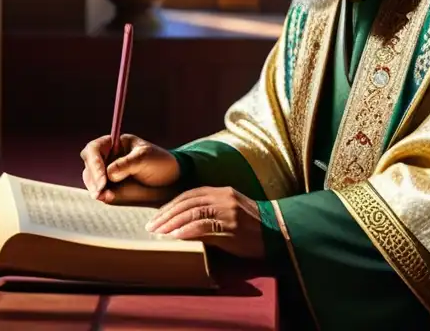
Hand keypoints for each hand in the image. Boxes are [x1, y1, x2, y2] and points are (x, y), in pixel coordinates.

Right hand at [80, 134, 180, 204]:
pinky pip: (99, 190)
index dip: (94, 162)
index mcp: (114, 143)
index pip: (94, 149)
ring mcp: (107, 172)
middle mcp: (107, 157)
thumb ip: (126, 164)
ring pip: (91, 179)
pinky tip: (108, 197)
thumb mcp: (145, 158)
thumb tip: (109, 173)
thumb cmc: (159, 162)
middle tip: (101, 190)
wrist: (171, 179)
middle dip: (93, 178)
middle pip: (89, 165)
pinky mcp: (110, 187)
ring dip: (95, 188)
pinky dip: (101, 194)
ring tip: (107, 196)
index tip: (103, 177)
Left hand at [145, 186, 264, 259]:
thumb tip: (185, 222)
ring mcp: (227, 212)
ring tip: (159, 232)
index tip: (157, 216)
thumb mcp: (232, 210)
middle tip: (151, 226)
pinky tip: (176, 237)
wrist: (278, 232)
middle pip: (187, 202)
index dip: (171, 205)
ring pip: (193, 212)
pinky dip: (187, 231)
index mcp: (222, 191)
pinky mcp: (231, 227)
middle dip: (166, 214)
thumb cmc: (253, 225)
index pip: (189, 194)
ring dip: (172, 223)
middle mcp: (223, 197)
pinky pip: (204, 226)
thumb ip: (211, 211)